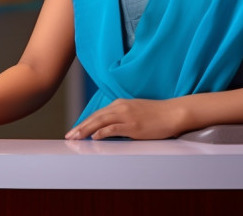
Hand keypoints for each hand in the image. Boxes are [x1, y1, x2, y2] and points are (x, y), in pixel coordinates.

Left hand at [65, 98, 182, 140]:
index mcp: (120, 104)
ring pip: (100, 121)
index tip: (75, 130)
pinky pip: (114, 128)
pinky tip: (94, 137)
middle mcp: (121, 107)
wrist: (173, 112)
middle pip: (95, 117)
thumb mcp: (135, 112)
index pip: (98, 114)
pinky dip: (102, 132)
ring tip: (76, 137)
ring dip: (86, 130)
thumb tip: (109, 129)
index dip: (85, 122)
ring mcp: (127, 115)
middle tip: (69, 135)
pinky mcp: (133, 125)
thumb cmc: (157, 114)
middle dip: (81, 126)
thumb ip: (121, 117)